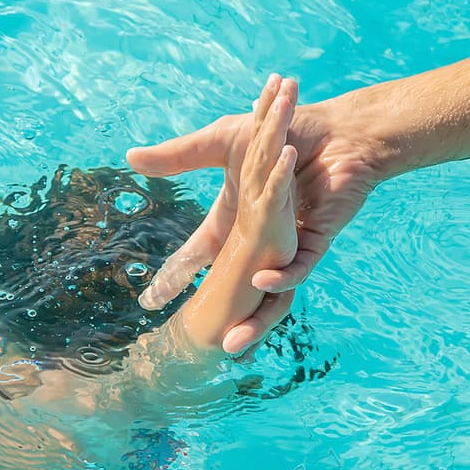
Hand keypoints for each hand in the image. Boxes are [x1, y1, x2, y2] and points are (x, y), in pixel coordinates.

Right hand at [127, 76, 385, 351]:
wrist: (340, 129)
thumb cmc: (289, 127)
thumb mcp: (223, 140)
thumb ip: (178, 155)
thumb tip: (130, 157)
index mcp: (236, 214)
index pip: (199, 252)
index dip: (175, 275)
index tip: (151, 301)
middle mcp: (259, 233)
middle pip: (229, 281)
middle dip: (211, 314)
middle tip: (191, 341)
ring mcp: (287, 241)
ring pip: (265, 288)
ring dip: (250, 318)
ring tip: (227, 342)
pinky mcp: (314, 240)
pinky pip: (298, 269)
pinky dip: (281, 277)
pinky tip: (261, 283)